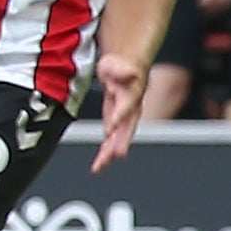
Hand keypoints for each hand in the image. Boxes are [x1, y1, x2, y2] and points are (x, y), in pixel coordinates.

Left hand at [89, 43, 146, 171]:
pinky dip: (105, 153)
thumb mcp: (118, 65)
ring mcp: (122, 120)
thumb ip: (123, 71)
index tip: (113, 125)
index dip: (120, 115)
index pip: (127, 106)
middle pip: (126, 128)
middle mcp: (129, 111)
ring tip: (100, 166)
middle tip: (115, 155)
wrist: (121, 71)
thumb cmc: (120, 68)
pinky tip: (99, 164)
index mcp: (131, 95)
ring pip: (117, 139)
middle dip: (120, 142)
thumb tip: (132, 72)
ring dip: (109, 152)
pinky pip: (110, 141)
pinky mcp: (113, 124)